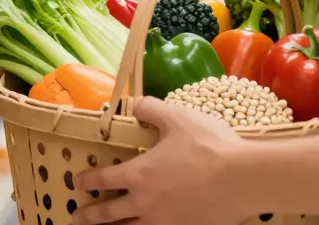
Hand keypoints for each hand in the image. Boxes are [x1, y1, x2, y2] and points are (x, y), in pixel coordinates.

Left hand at [74, 97, 249, 224]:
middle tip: (77, 217)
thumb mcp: (176, 117)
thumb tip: (133, 104)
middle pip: (109, 214)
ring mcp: (164, 222)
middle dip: (90, 215)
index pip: (103, 179)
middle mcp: (145, 203)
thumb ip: (150, 109)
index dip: (87, 180)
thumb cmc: (208, 145)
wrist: (242, 178)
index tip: (76, 182)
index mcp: (138, 175)